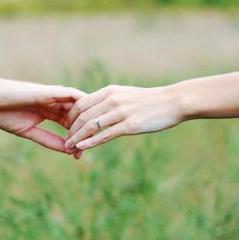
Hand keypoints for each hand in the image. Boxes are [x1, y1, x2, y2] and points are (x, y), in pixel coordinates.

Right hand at [0, 72, 84, 156]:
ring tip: (93, 134)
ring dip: (86, 119)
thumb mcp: (29, 131)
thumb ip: (48, 139)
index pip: (70, 125)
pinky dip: (82, 104)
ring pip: (79, 105)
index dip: (77, 139)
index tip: (79, 155)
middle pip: (78, 116)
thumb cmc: (2, 113)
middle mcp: (55, 103)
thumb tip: (66, 150)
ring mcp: (53, 96)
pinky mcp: (50, 91)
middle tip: (89, 147)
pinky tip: (88, 116)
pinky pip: (72, 95)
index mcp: (50, 111)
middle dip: (84, 132)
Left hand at [64, 85, 184, 150]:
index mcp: (109, 92)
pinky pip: (105, 135)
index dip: (70, 117)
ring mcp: (121, 112)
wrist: (173, 101)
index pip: (80, 104)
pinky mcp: (130, 126)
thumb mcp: (126, 95)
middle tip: (65, 142)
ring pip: (91, 126)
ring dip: (77, 139)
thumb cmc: (149, 100)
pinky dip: (91, 142)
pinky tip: (82, 148)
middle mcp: (112, 100)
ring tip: (69, 148)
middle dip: (71, 130)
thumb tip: (95, 110)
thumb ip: (109, 101)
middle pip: (82, 116)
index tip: (67, 128)